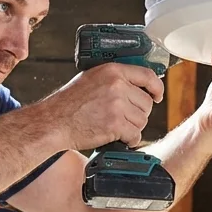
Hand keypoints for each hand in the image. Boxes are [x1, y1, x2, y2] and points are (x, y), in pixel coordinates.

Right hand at [32, 62, 164, 151]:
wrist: (54, 122)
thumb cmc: (68, 103)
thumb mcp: (91, 79)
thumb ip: (114, 79)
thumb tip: (136, 85)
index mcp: (113, 71)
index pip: (147, 75)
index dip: (157, 88)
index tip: (157, 96)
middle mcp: (117, 85)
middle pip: (146, 103)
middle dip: (138, 114)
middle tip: (124, 118)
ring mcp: (117, 105)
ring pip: (142, 120)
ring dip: (133, 128)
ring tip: (117, 128)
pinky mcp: (115, 124)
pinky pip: (135, 135)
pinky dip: (129, 140)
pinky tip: (119, 138)